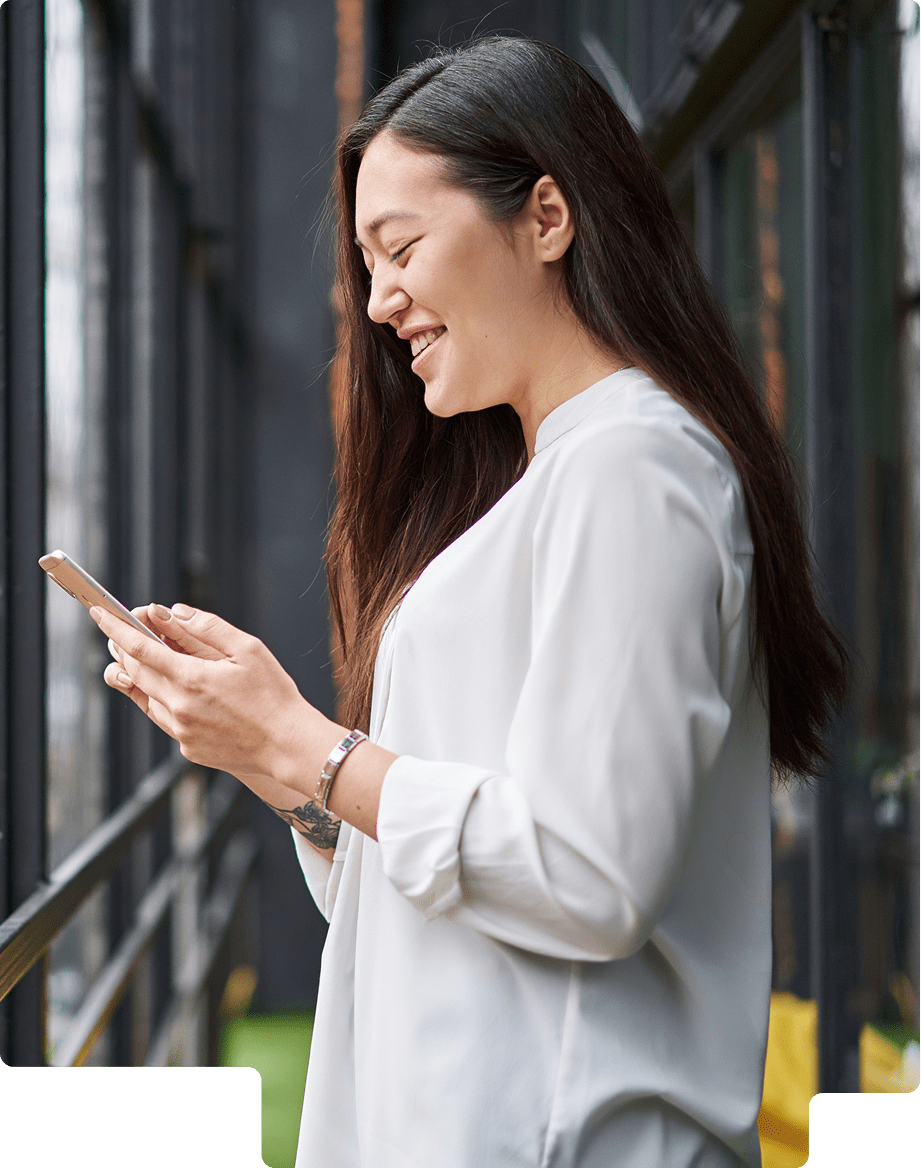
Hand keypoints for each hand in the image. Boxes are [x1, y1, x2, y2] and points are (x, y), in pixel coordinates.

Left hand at [93, 602, 338, 782]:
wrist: (288, 745)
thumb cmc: (274, 695)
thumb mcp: (248, 649)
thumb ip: (207, 627)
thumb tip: (173, 613)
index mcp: (192, 678)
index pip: (139, 648)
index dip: (116, 628)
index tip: (99, 613)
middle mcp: (179, 707)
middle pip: (135, 672)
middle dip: (123, 648)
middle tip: (119, 631)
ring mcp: (181, 731)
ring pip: (144, 697)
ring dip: (136, 674)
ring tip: (134, 657)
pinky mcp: (187, 748)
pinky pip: (163, 718)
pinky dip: (158, 699)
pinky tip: (167, 689)